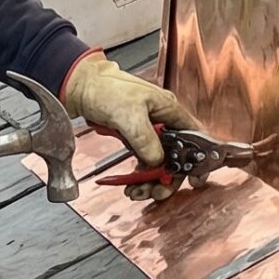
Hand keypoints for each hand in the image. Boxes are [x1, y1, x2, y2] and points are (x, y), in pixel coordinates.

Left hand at [60, 51, 204, 201]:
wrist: (80, 87)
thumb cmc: (105, 88)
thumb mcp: (128, 115)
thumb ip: (145, 139)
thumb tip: (157, 160)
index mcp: (168, 109)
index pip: (194, 136)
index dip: (199, 158)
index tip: (195, 179)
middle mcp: (162, 120)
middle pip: (176, 156)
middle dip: (168, 177)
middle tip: (158, 192)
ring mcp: (148, 130)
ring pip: (159, 162)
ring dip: (151, 180)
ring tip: (138, 191)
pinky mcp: (134, 138)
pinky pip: (143, 161)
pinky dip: (139, 175)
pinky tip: (132, 184)